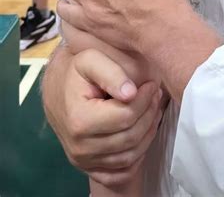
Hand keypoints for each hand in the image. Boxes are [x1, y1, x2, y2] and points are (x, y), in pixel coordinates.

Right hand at [42, 47, 162, 186]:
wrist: (56, 91)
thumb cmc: (76, 73)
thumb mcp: (90, 60)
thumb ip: (111, 73)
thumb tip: (131, 93)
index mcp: (80, 121)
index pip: (125, 116)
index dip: (145, 100)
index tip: (151, 85)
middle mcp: (80, 148)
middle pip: (130, 138)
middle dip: (149, 114)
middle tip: (155, 95)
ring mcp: (84, 162)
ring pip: (130, 157)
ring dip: (148, 133)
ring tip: (152, 109)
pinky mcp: (90, 169)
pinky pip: (122, 173)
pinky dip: (138, 155)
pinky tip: (142, 132)